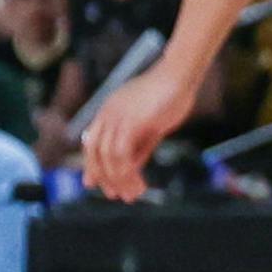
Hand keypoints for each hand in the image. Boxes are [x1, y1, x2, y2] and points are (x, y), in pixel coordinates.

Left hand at [77, 51, 194, 200]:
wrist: (180, 75)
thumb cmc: (170, 96)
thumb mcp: (150, 125)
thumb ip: (138, 145)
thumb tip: (131, 167)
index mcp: (107, 112)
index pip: (91, 143)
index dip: (91, 165)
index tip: (93, 184)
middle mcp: (106, 115)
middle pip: (95, 152)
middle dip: (103, 177)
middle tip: (115, 195)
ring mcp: (116, 117)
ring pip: (108, 157)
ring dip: (119, 180)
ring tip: (133, 194)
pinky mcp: (131, 122)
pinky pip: (121, 154)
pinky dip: (127, 173)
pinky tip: (139, 183)